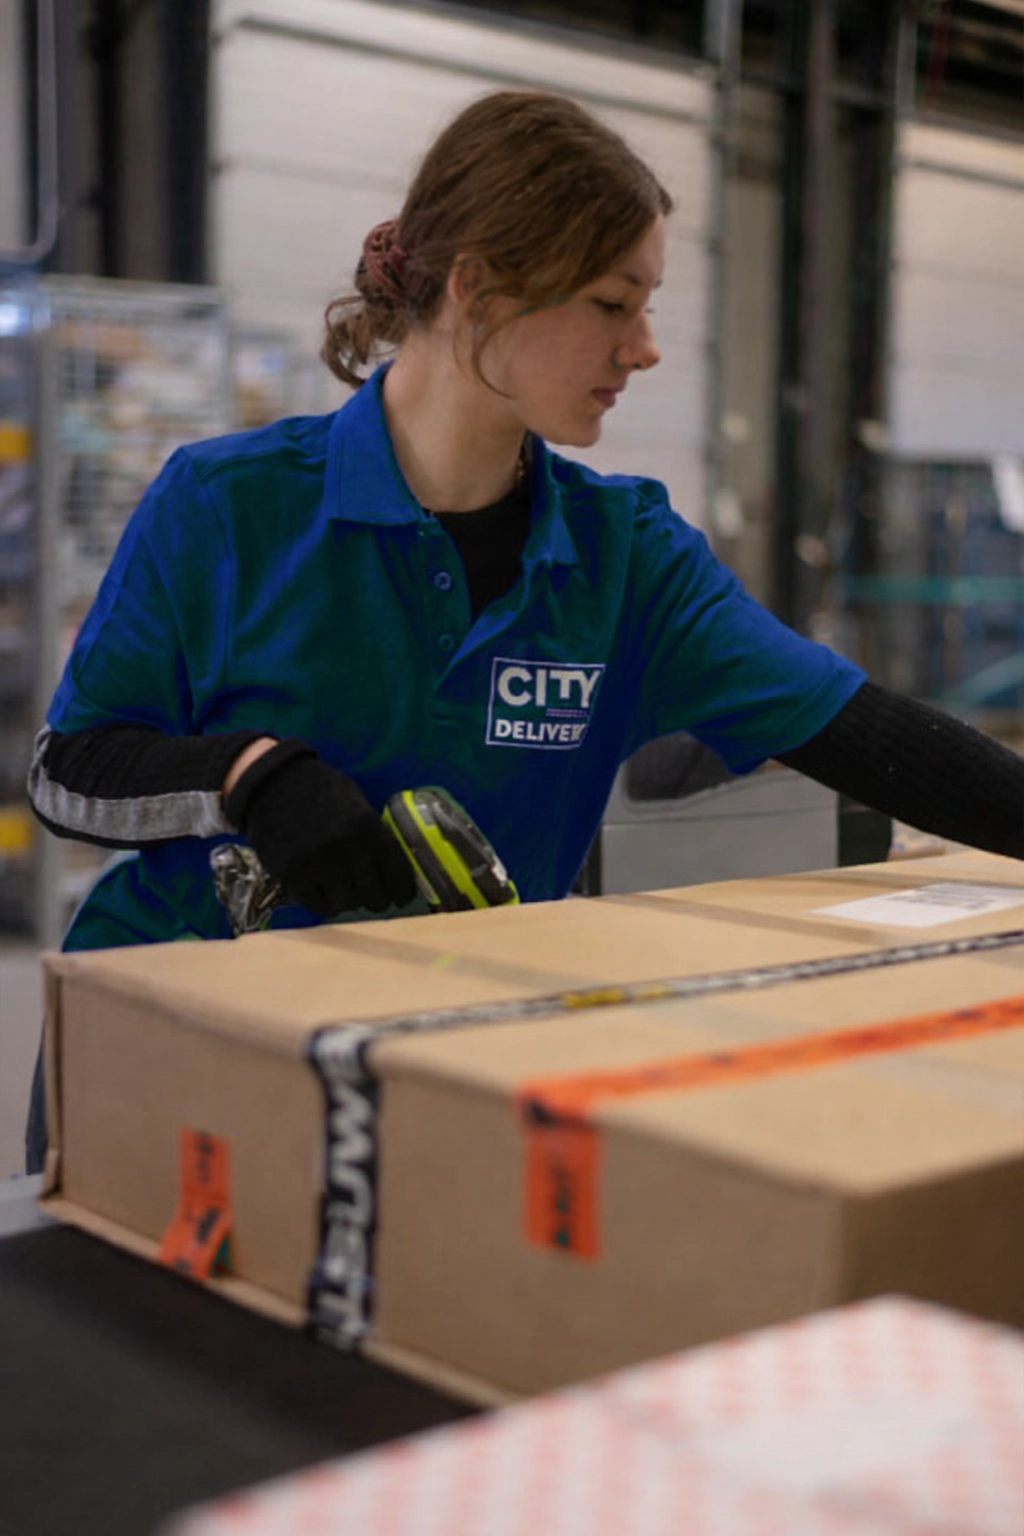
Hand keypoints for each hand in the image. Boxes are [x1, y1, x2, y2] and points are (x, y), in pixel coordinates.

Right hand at [223, 739, 416, 916]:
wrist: (273, 782)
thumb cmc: (321, 793)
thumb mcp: (358, 805)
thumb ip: (377, 837)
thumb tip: (400, 871)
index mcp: (370, 828)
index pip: (399, 877)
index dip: (402, 892)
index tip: (399, 896)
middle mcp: (347, 847)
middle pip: (375, 898)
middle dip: (375, 899)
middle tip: (368, 894)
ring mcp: (319, 862)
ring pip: (347, 905)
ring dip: (347, 900)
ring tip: (342, 888)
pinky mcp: (293, 874)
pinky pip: (318, 906)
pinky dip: (323, 902)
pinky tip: (322, 889)